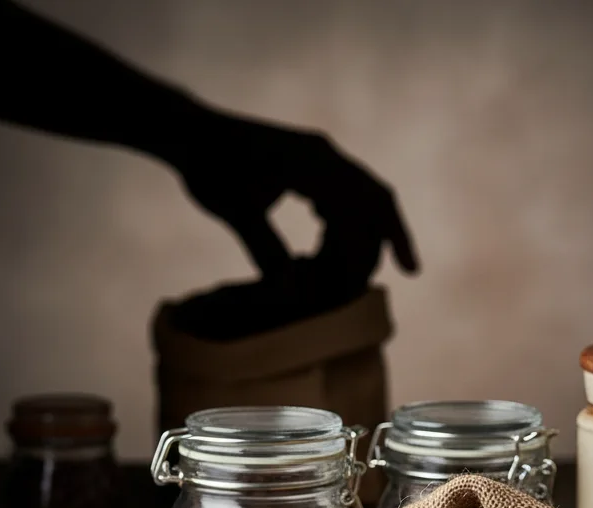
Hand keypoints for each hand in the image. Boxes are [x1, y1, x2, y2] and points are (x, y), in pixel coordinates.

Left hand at [176, 111, 417, 287]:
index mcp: (311, 163)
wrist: (192, 132)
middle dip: (392, 238)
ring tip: (350, 268)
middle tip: (401, 271)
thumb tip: (291, 290)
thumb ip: (265, 248)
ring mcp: (321, 157)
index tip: (358, 288)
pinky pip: (348, 193)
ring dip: (367, 233)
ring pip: (367, 196)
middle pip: (377, 200)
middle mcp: (324, 156)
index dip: (367, 253)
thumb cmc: (209, 169)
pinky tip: (330, 244)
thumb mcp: (234, 211)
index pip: (360, 211)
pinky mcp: (312, 163)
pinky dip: (348, 222)